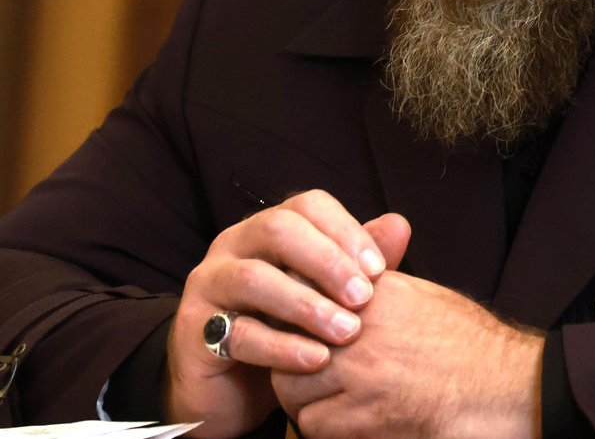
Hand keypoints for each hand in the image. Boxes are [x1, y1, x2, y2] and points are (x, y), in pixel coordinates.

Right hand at [166, 191, 411, 436]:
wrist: (228, 389)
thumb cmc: (281, 332)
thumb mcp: (322, 298)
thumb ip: (355, 265)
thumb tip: (399, 226)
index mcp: (267, 230)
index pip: (307, 204)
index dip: (345, 230)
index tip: (379, 269)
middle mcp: (234, 246)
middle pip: (277, 229)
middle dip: (326, 261)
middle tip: (363, 297)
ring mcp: (209, 285)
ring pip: (253, 278)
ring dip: (306, 304)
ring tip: (347, 331)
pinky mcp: (194, 329)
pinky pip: (238, 332)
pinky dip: (281, 346)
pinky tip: (317, 360)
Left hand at [270, 269, 541, 438]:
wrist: (511, 388)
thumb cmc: (474, 347)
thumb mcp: (425, 297)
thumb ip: (379, 290)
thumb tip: (347, 288)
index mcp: (374, 292)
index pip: (302, 293)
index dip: (296, 317)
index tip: (300, 332)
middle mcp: (361, 326)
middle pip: (288, 342)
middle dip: (291, 361)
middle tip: (306, 375)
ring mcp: (362, 372)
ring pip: (292, 388)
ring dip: (303, 400)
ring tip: (323, 404)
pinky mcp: (368, 417)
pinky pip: (315, 426)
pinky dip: (322, 430)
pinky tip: (344, 426)